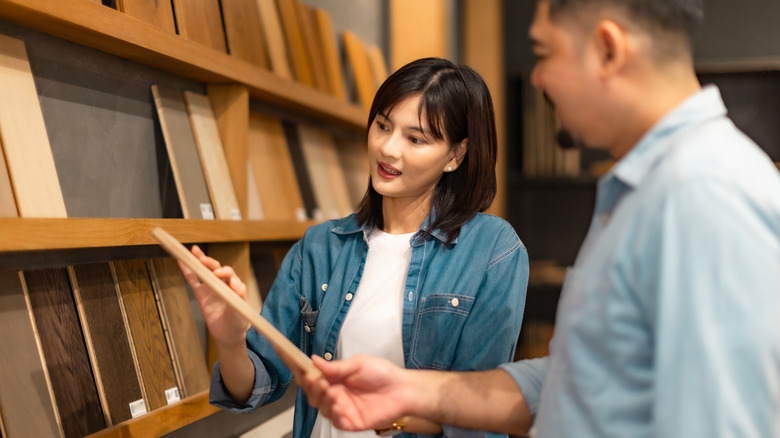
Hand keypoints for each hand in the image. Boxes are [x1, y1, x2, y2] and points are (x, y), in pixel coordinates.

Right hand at [178, 245, 248, 348]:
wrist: (228, 334)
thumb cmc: (238, 321)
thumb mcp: (241, 311)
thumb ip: (240, 298)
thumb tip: (239, 285)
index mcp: (234, 285)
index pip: (229, 274)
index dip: (224, 272)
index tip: (218, 274)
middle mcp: (222, 283)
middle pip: (216, 268)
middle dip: (210, 262)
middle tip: (203, 260)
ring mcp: (211, 288)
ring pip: (204, 271)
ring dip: (199, 259)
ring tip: (194, 249)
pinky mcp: (201, 294)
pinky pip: (192, 280)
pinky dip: (187, 270)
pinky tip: (181, 260)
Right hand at [299, 355, 413, 430]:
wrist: (403, 390)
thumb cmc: (383, 374)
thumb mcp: (359, 363)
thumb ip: (336, 366)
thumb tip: (315, 361)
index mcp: (335, 378)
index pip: (313, 375)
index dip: (300, 369)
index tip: (289, 360)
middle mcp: (336, 393)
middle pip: (312, 393)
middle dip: (311, 387)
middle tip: (316, 380)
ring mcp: (342, 408)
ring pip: (321, 407)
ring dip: (323, 399)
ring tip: (332, 391)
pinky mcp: (350, 421)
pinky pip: (335, 421)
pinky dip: (334, 413)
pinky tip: (339, 404)